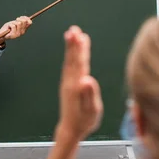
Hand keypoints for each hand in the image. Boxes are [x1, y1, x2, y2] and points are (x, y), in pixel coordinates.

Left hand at [0, 16, 32, 40]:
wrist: (1, 34)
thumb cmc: (8, 27)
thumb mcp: (15, 23)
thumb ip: (21, 21)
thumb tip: (28, 18)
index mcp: (24, 29)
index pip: (29, 22)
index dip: (26, 18)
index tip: (20, 17)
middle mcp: (22, 32)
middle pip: (24, 21)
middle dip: (18, 19)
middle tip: (15, 21)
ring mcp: (18, 34)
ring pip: (18, 23)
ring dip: (13, 22)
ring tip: (11, 25)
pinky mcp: (13, 35)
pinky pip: (13, 26)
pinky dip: (10, 24)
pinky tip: (8, 27)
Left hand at [57, 26, 102, 141]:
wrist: (70, 129)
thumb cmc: (84, 121)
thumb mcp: (91, 110)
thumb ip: (90, 95)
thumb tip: (87, 79)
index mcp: (77, 86)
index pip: (80, 64)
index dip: (80, 50)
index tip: (80, 36)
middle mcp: (70, 82)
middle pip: (73, 59)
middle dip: (74, 44)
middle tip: (74, 29)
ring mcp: (67, 82)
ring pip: (69, 61)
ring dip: (71, 47)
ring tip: (72, 33)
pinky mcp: (67, 84)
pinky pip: (69, 66)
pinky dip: (71, 55)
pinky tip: (73, 49)